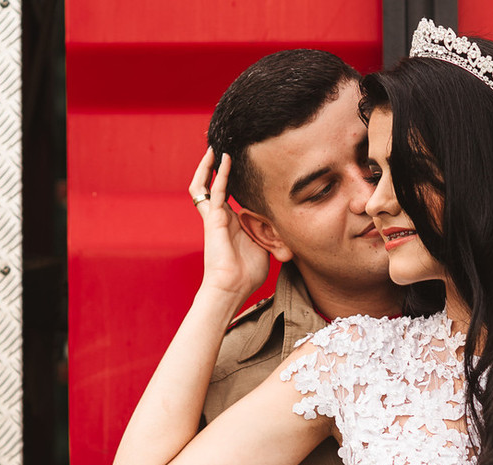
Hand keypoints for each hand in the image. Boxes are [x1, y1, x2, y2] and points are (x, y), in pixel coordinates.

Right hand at [189, 148, 269, 299]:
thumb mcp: (264, 247)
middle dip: (211, 168)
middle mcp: (219, 218)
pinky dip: (220, 173)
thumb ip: (271, 233)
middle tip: (217, 150)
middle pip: (210, 186)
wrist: (231, 288)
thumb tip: (288, 229)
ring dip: (207, 166)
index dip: (228, 180)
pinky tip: (224, 158)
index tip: (238, 165)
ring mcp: (214, 218)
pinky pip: (215, 190)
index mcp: (230, 224)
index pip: (226, 196)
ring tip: (214, 148)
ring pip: (204, 185)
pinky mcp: (213, 220)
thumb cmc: (246, 274)